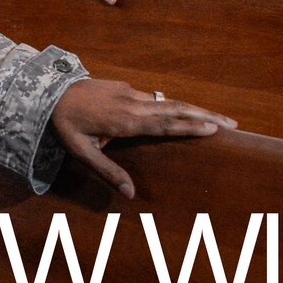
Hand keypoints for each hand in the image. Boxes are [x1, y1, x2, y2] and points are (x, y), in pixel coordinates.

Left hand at [50, 79, 235, 199]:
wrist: (49, 90)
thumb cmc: (66, 125)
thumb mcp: (82, 152)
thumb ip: (108, 172)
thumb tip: (131, 194)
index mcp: (125, 121)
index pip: (164, 125)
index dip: (189, 126)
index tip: (214, 129)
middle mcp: (132, 104)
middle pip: (176, 108)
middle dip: (206, 115)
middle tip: (233, 124)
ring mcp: (130, 93)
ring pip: (169, 100)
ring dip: (195, 108)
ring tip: (218, 118)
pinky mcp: (125, 88)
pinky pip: (156, 98)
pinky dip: (176, 105)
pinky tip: (188, 112)